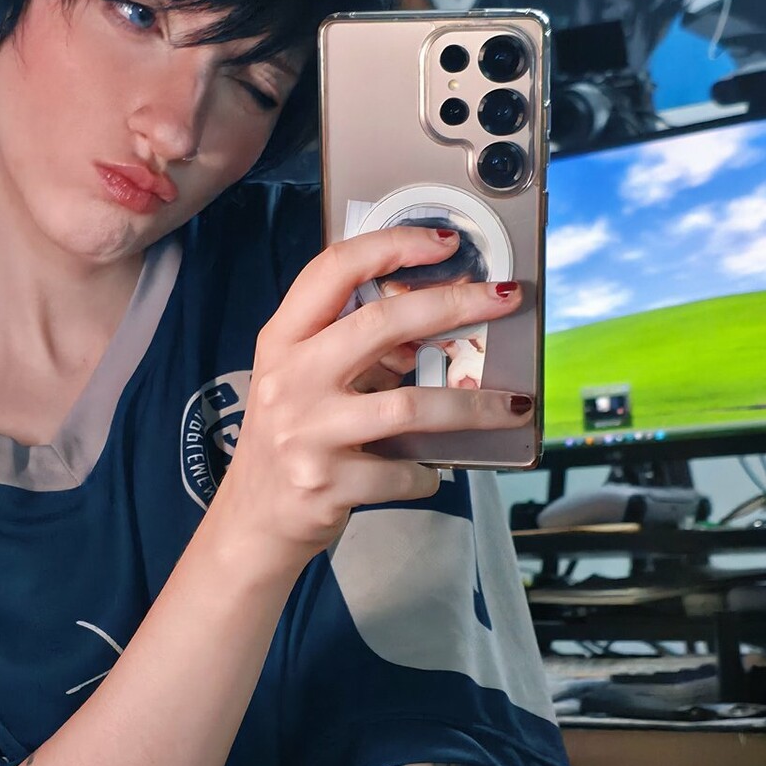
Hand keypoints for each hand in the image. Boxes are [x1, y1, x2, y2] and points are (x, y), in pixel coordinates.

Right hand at [210, 225, 528, 579]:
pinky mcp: (327, 482)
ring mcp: (307, 432)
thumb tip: (433, 320)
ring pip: (410, 406)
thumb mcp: (300, 380)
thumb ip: (349, 347)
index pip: (333, 270)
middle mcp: (291, 378)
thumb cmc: (289, 441)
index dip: (391, 245)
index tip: (445, 242)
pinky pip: (402, 471)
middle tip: (504, 298)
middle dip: (455, 304)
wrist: (252, 523)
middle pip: (383, 323)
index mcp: (283, 341)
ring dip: (473, 407)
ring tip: (514, 406)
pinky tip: (432, 472)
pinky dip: (428, 472)